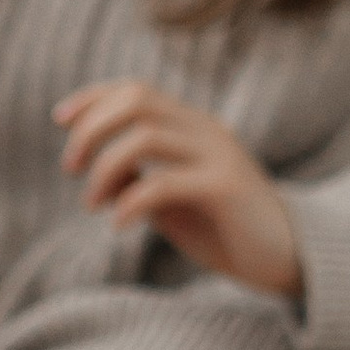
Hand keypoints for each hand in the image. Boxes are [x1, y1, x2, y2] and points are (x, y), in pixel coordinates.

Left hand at [52, 81, 300, 297]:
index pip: (136, 90)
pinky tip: (118, 225)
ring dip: (103, 167)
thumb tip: (96, 171)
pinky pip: (163, 183)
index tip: (59, 119)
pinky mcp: (226, 188)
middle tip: (70, 169)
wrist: (290, 258)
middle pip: (135, 102)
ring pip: (144, 136)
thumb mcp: (172, 203)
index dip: (92, 98)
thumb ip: (139, 180)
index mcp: (194, 127)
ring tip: (92, 202)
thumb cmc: (226, 230)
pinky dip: (129, 201)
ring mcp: (219, 156)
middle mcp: (206, 131)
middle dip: (90, 129)